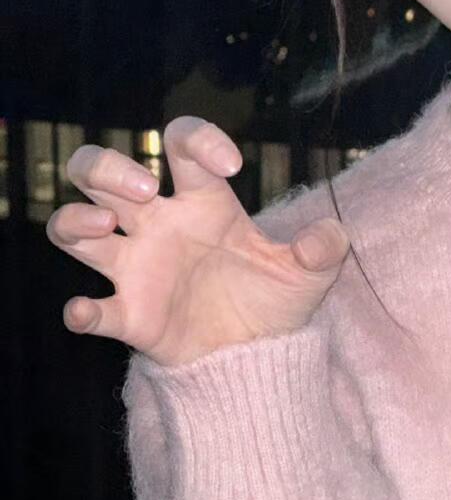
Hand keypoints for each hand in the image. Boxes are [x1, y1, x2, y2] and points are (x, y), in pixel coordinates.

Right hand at [48, 116, 351, 367]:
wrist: (258, 360)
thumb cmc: (274, 301)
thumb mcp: (310, 274)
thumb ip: (324, 249)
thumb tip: (331, 236)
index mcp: (203, 202)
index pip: (182, 145)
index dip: (200, 139)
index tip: (233, 166)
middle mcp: (159, 225)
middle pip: (101, 172)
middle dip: (110, 168)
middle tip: (145, 190)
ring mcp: (137, 268)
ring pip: (71, 225)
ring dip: (74, 219)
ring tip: (105, 228)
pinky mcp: (129, 316)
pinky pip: (89, 310)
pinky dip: (80, 311)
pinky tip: (87, 311)